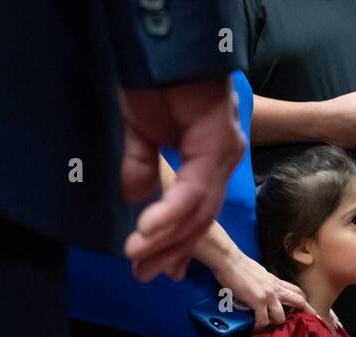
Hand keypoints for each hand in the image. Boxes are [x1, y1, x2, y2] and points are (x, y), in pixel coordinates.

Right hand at [120, 77, 245, 282]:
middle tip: (143, 274)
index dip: (176, 242)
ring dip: (166, 238)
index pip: (197, 213)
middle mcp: (223, 159)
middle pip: (201, 219)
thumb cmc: (155, 78)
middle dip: (170, 250)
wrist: (164, 43)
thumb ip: (141, 166)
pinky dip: (170, 213)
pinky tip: (148, 229)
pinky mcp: (217, 143)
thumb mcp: (140, 131)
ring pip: (199, 211)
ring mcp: (223, 152)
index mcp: (209, 158)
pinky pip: (195, 190)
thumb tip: (132, 197)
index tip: (154, 267)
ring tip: (138, 256)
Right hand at [209, 249, 317, 330]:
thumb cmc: (239, 265)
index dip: (304, 302)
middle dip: (306, 312)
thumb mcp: (259, 274)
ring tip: (268, 327)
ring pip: (281, 317)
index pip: (296, 291)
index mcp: (275, 282)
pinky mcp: (258, 302)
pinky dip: (259, 328)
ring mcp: (268, 296)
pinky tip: (255, 330)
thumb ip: (265, 283)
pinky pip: (263, 321)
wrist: (229, 260)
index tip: (310, 310)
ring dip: (275, 324)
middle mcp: (275, 289)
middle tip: (308, 323)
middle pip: (299, 301)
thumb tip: (264, 291)